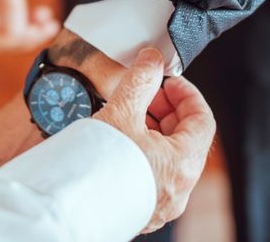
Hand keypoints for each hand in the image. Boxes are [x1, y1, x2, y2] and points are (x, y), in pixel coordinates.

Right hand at [95, 48, 215, 232]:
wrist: (67, 207)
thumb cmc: (96, 167)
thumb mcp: (121, 112)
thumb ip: (140, 81)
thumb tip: (151, 60)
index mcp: (182, 164)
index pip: (203, 120)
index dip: (187, 94)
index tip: (168, 81)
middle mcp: (177, 189)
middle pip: (186, 139)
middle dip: (167, 110)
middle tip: (145, 94)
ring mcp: (159, 202)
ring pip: (168, 157)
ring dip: (153, 130)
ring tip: (127, 115)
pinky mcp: (140, 208)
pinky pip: (152, 174)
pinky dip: (143, 151)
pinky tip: (119, 141)